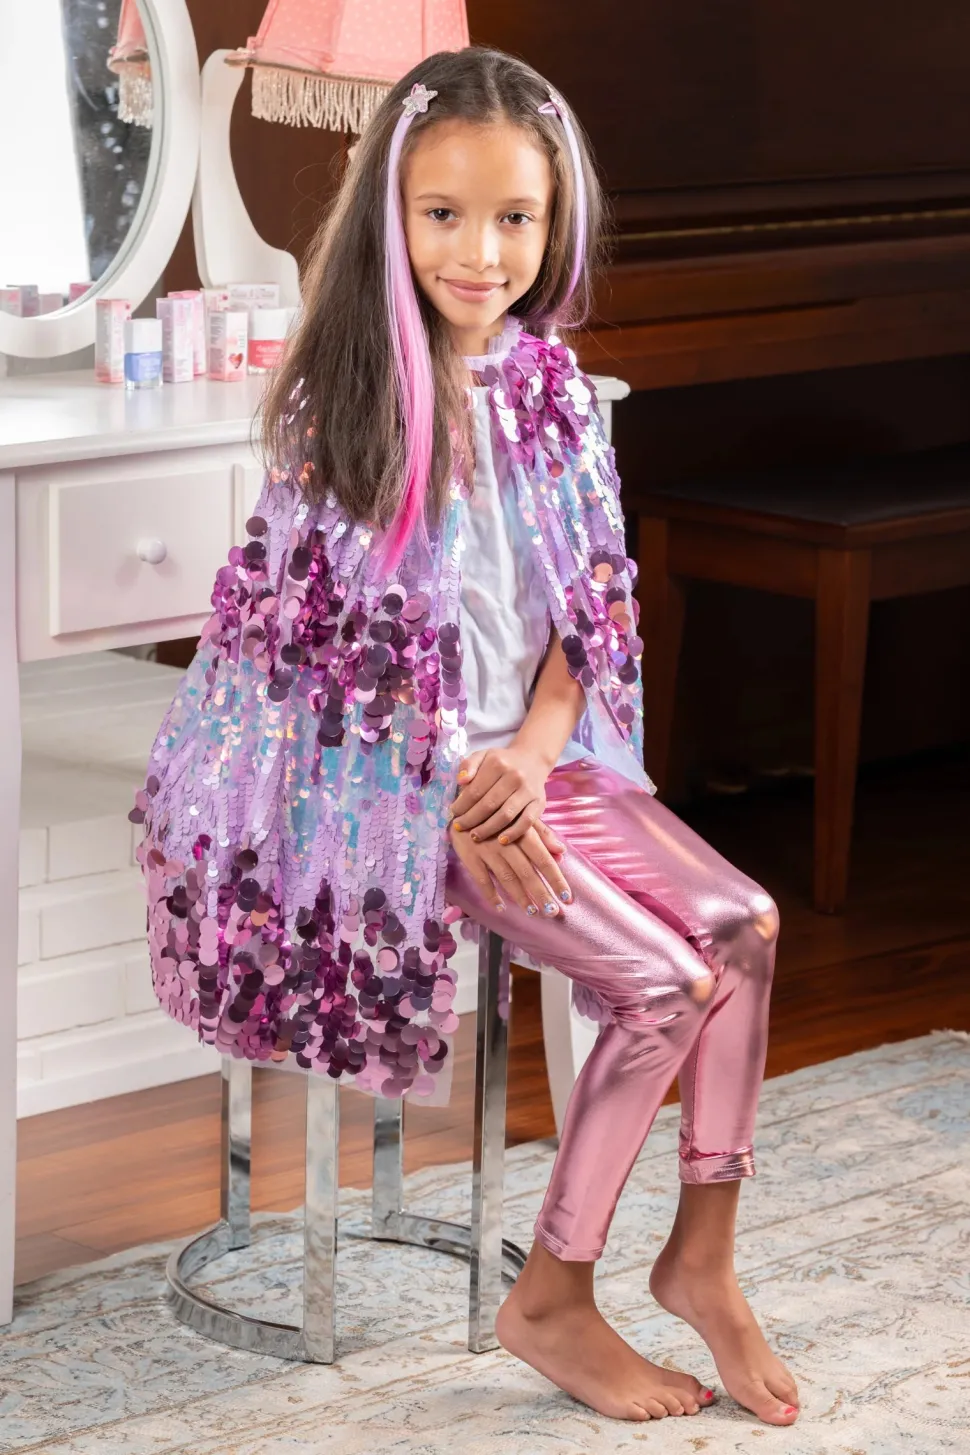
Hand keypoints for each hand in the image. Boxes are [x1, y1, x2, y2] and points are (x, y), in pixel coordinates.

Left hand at [449, 744, 552, 844]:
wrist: (532, 760)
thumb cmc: (502, 762)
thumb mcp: (483, 755)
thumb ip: (469, 765)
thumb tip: (460, 781)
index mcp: (498, 763)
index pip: (475, 790)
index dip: (462, 805)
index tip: (453, 814)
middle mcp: (514, 776)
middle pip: (488, 805)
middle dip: (471, 819)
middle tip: (459, 827)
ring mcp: (528, 791)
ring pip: (505, 815)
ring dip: (488, 829)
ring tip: (474, 836)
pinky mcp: (539, 803)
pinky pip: (526, 822)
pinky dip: (514, 833)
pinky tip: (501, 840)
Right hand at [449, 818, 571, 915]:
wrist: (464, 802)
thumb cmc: (498, 811)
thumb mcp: (521, 815)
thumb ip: (543, 834)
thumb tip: (562, 852)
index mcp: (522, 831)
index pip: (543, 859)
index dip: (556, 879)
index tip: (567, 897)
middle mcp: (506, 842)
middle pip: (527, 873)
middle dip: (541, 894)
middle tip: (553, 912)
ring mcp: (486, 850)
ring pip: (506, 878)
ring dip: (520, 897)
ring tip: (532, 912)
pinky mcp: (469, 856)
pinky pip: (481, 880)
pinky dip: (491, 895)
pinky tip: (500, 908)